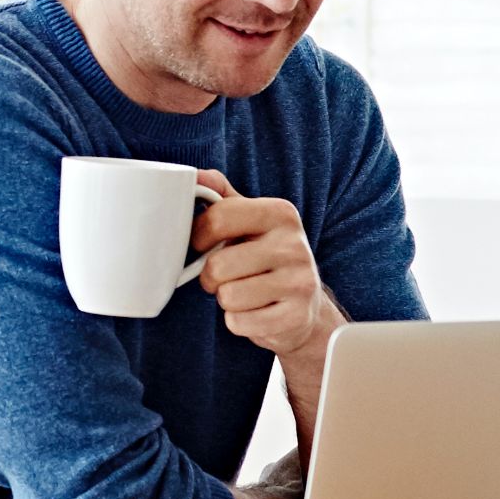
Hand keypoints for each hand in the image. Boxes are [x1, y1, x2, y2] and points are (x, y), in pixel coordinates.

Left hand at [191, 170, 337, 359]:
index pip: (218, 217)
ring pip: (227, 297)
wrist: (304, 305)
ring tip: (244, 293)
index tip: (203, 244)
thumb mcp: (248, 220)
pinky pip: (239, 323)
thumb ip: (220, 195)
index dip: (198, 236)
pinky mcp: (296, 316)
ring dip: (226, 300)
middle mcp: (294, 245)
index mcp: (280, 213)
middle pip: (218, 265)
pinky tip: (256, 312)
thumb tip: (195, 175)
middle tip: (226, 276)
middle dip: (211, 277)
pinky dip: (238, 322)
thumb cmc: (265, 257)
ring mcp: (299, 282)